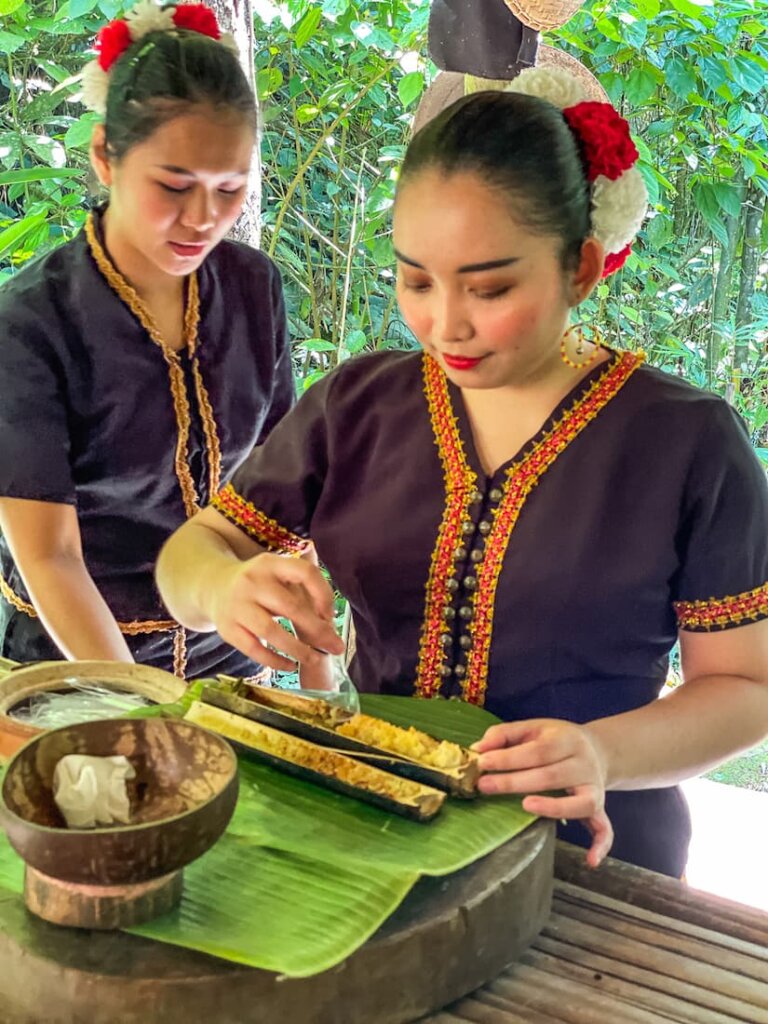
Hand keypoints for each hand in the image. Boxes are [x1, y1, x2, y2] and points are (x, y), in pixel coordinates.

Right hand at [207, 553, 343, 671]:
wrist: (213, 586)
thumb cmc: (259, 585)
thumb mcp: (277, 575)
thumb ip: (302, 592)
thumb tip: (329, 626)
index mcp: (271, 564)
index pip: (304, 572)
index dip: (323, 594)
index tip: (331, 614)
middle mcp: (252, 581)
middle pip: (290, 607)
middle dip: (317, 630)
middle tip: (336, 647)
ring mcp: (237, 605)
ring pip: (271, 631)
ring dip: (297, 649)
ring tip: (315, 659)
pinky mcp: (227, 629)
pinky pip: (254, 649)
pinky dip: (275, 661)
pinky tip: (290, 666)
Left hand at [473, 718, 612, 867]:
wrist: (597, 749)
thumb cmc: (556, 740)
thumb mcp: (533, 728)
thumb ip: (504, 734)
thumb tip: (479, 748)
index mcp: (567, 739)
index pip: (537, 750)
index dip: (509, 758)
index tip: (482, 763)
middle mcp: (585, 764)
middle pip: (551, 776)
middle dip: (515, 782)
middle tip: (485, 786)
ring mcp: (594, 788)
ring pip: (578, 802)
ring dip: (553, 807)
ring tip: (525, 806)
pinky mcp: (600, 808)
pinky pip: (604, 828)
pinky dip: (601, 844)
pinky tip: (590, 860)